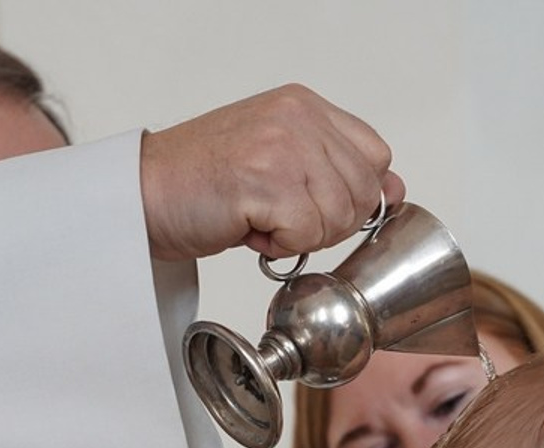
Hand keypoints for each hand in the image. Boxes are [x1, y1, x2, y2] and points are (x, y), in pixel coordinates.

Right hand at [140, 83, 405, 260]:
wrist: (147, 194)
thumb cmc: (206, 184)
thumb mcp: (283, 164)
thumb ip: (336, 171)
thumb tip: (395, 191)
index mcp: (304, 106)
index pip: (374, 156)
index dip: (355, 194)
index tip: (318, 206)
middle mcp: (297, 117)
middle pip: (361, 192)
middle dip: (329, 222)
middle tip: (282, 217)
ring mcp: (282, 146)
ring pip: (337, 218)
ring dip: (301, 235)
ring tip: (261, 217)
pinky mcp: (265, 181)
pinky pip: (306, 235)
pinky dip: (280, 245)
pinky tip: (250, 227)